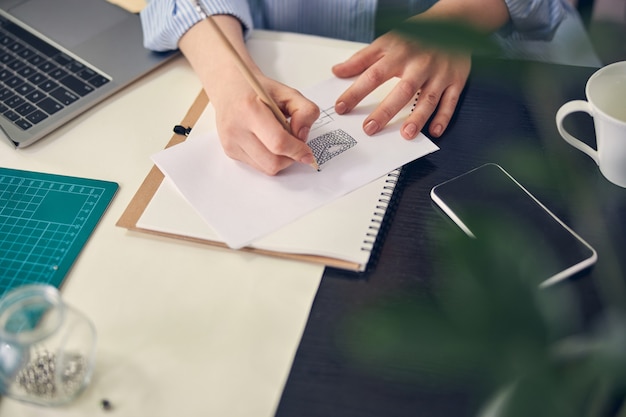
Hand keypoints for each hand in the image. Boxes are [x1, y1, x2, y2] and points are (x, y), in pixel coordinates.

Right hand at [210, 72, 319, 175]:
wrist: (228, 88)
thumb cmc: (257, 89)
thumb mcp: (288, 92)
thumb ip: (305, 111)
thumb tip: (303, 136)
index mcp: (249, 109)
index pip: (278, 142)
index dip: (297, 150)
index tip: (308, 153)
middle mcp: (236, 128)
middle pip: (273, 162)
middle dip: (290, 158)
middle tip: (295, 145)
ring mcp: (230, 142)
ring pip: (266, 168)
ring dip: (280, 160)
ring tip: (280, 141)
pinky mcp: (229, 151)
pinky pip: (257, 166)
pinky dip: (268, 158)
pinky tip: (266, 141)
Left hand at [332, 30, 470, 138]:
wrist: (454, 22)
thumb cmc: (415, 36)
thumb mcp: (386, 41)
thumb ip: (361, 59)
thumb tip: (337, 71)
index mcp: (399, 54)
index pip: (373, 75)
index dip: (356, 92)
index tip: (342, 107)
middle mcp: (419, 64)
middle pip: (402, 90)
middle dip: (386, 111)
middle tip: (369, 128)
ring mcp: (439, 73)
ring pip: (428, 98)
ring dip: (418, 117)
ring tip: (406, 134)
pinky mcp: (456, 80)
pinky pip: (451, 101)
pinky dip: (444, 117)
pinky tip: (434, 131)